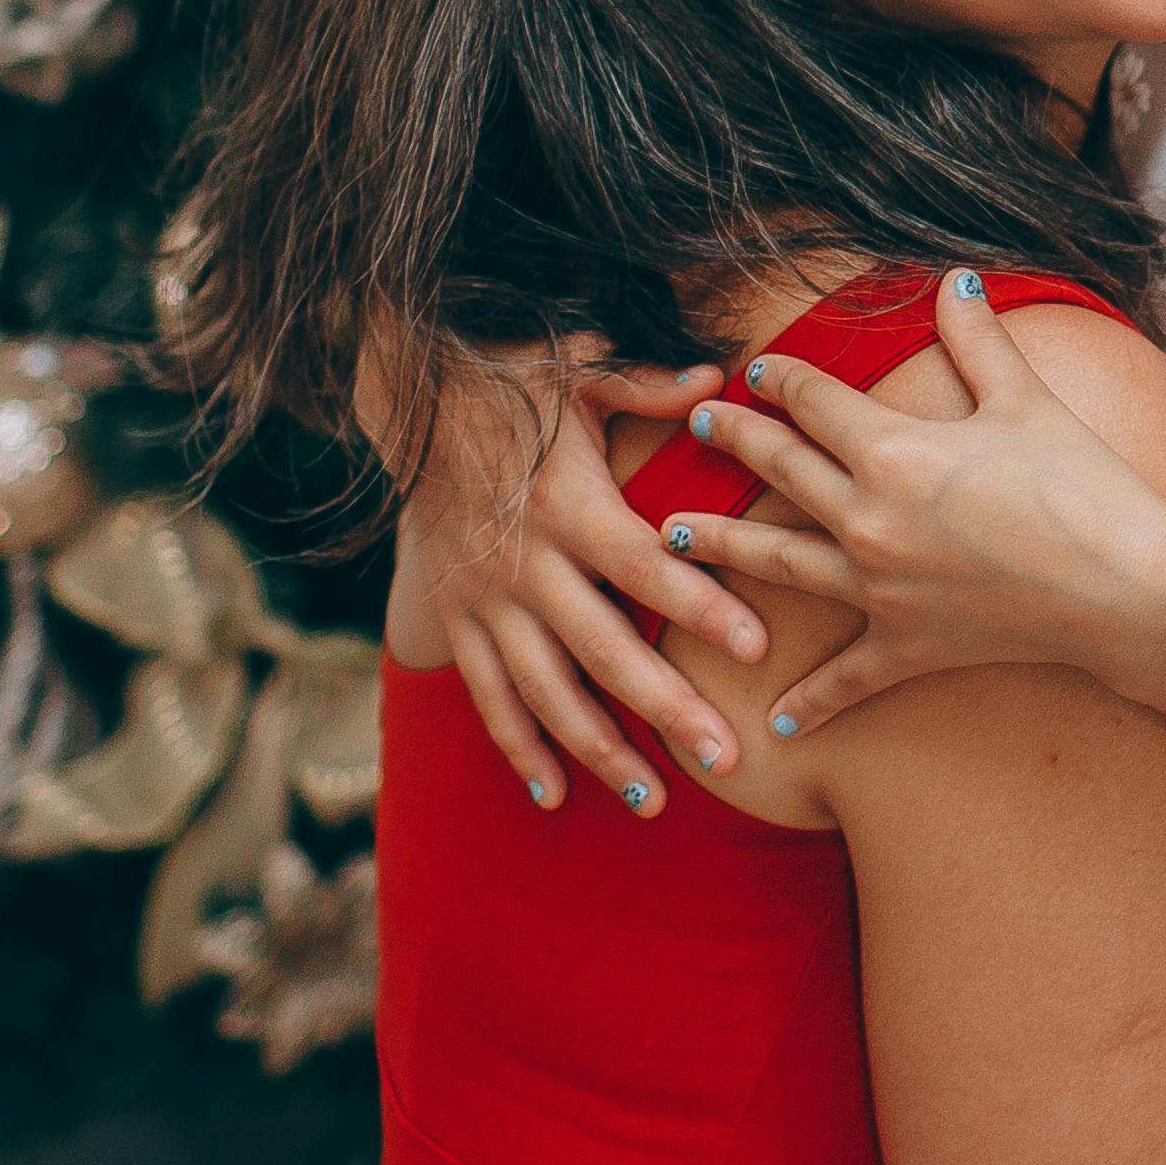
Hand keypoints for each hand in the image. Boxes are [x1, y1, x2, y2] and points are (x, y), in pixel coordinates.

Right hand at [416, 342, 760, 820]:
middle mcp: (527, 563)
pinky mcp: (458, 619)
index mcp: (568, 504)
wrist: (407, 401)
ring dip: (599, 750)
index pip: (644, 565)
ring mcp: (487, 600)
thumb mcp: (575, 364)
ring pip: (544, 691)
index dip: (700, 605)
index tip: (758, 646)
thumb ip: (644, 382)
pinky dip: (517, 748)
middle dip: (666, 708)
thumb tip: (715, 380)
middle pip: (602, 650)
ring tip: (653, 800)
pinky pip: (487, 695)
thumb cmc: (511, 379)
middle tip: (724, 758)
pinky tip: (555, 795)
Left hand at [659, 274, 1165, 743]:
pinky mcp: (906, 646)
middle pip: (783, 470)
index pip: (815, 402)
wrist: (1127, 587)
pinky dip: (812, 703)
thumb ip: (978, 339)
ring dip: (722, 546)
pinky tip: (778, 725)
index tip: (755, 371)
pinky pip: (846, 678)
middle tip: (698, 426)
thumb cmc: (1085, 484)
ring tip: (672, 538)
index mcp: (893, 450)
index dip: (781, 380)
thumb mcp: (1026, 399)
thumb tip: (953, 277)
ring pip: (779, 562)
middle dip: (737, 442)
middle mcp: (868, 518)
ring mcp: (879, 588)